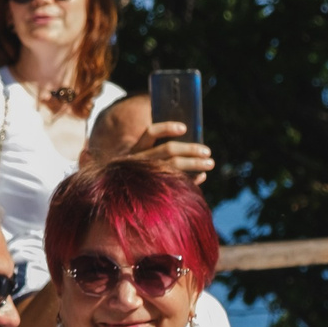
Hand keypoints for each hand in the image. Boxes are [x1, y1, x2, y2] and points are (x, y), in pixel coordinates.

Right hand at [87, 119, 213, 184]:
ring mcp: (146, 177)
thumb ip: (161, 148)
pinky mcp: (152, 191)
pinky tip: (202, 177)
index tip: (184, 128)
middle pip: (168, 150)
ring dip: (195, 164)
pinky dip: (191, 180)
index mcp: (136, 148)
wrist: (117, 198)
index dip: (167, 128)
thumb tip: (188, 141)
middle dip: (191, 150)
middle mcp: (139, 161)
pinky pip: (176, 184)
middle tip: (208, 152)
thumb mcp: (143, 156)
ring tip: (210, 163)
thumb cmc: (137, 172)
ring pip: (174, 166)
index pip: (151, 132)